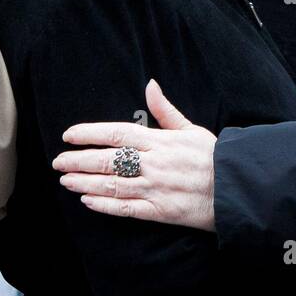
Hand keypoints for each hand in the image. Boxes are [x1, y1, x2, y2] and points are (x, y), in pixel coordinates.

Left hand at [53, 80, 217, 232]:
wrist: (236, 188)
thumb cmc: (215, 157)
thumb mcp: (192, 128)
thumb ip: (165, 110)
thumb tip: (150, 85)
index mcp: (161, 141)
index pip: (117, 133)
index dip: (89, 133)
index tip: (69, 135)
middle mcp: (154, 164)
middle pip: (108, 159)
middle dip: (79, 159)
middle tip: (58, 161)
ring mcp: (155, 188)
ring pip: (111, 184)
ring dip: (84, 182)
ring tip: (65, 180)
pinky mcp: (159, 211)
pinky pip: (125, 208)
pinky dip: (104, 205)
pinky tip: (87, 201)